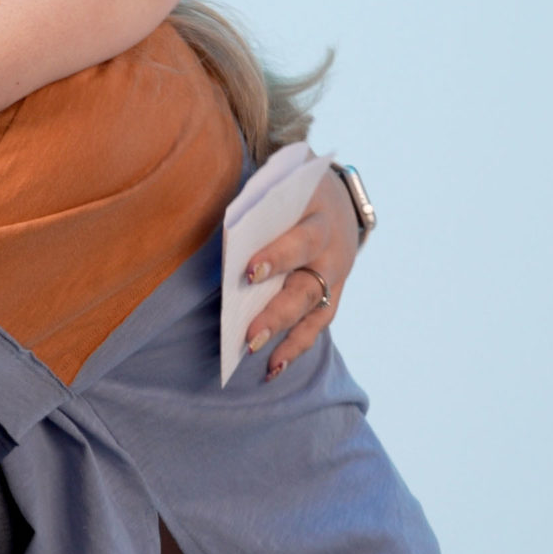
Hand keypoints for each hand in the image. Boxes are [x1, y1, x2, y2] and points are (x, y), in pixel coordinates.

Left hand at [240, 166, 361, 378]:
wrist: (336, 201)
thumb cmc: (290, 193)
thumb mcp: (278, 185)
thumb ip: (255, 207)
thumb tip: (216, 238)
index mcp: (319, 217)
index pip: (300, 240)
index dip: (277, 256)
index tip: (248, 272)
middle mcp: (332, 250)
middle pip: (307, 286)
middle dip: (277, 311)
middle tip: (249, 334)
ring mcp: (336, 276)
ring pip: (314, 310)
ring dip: (284, 336)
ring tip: (252, 353)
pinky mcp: (332, 296)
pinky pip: (316, 325)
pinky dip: (294, 348)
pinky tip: (271, 368)